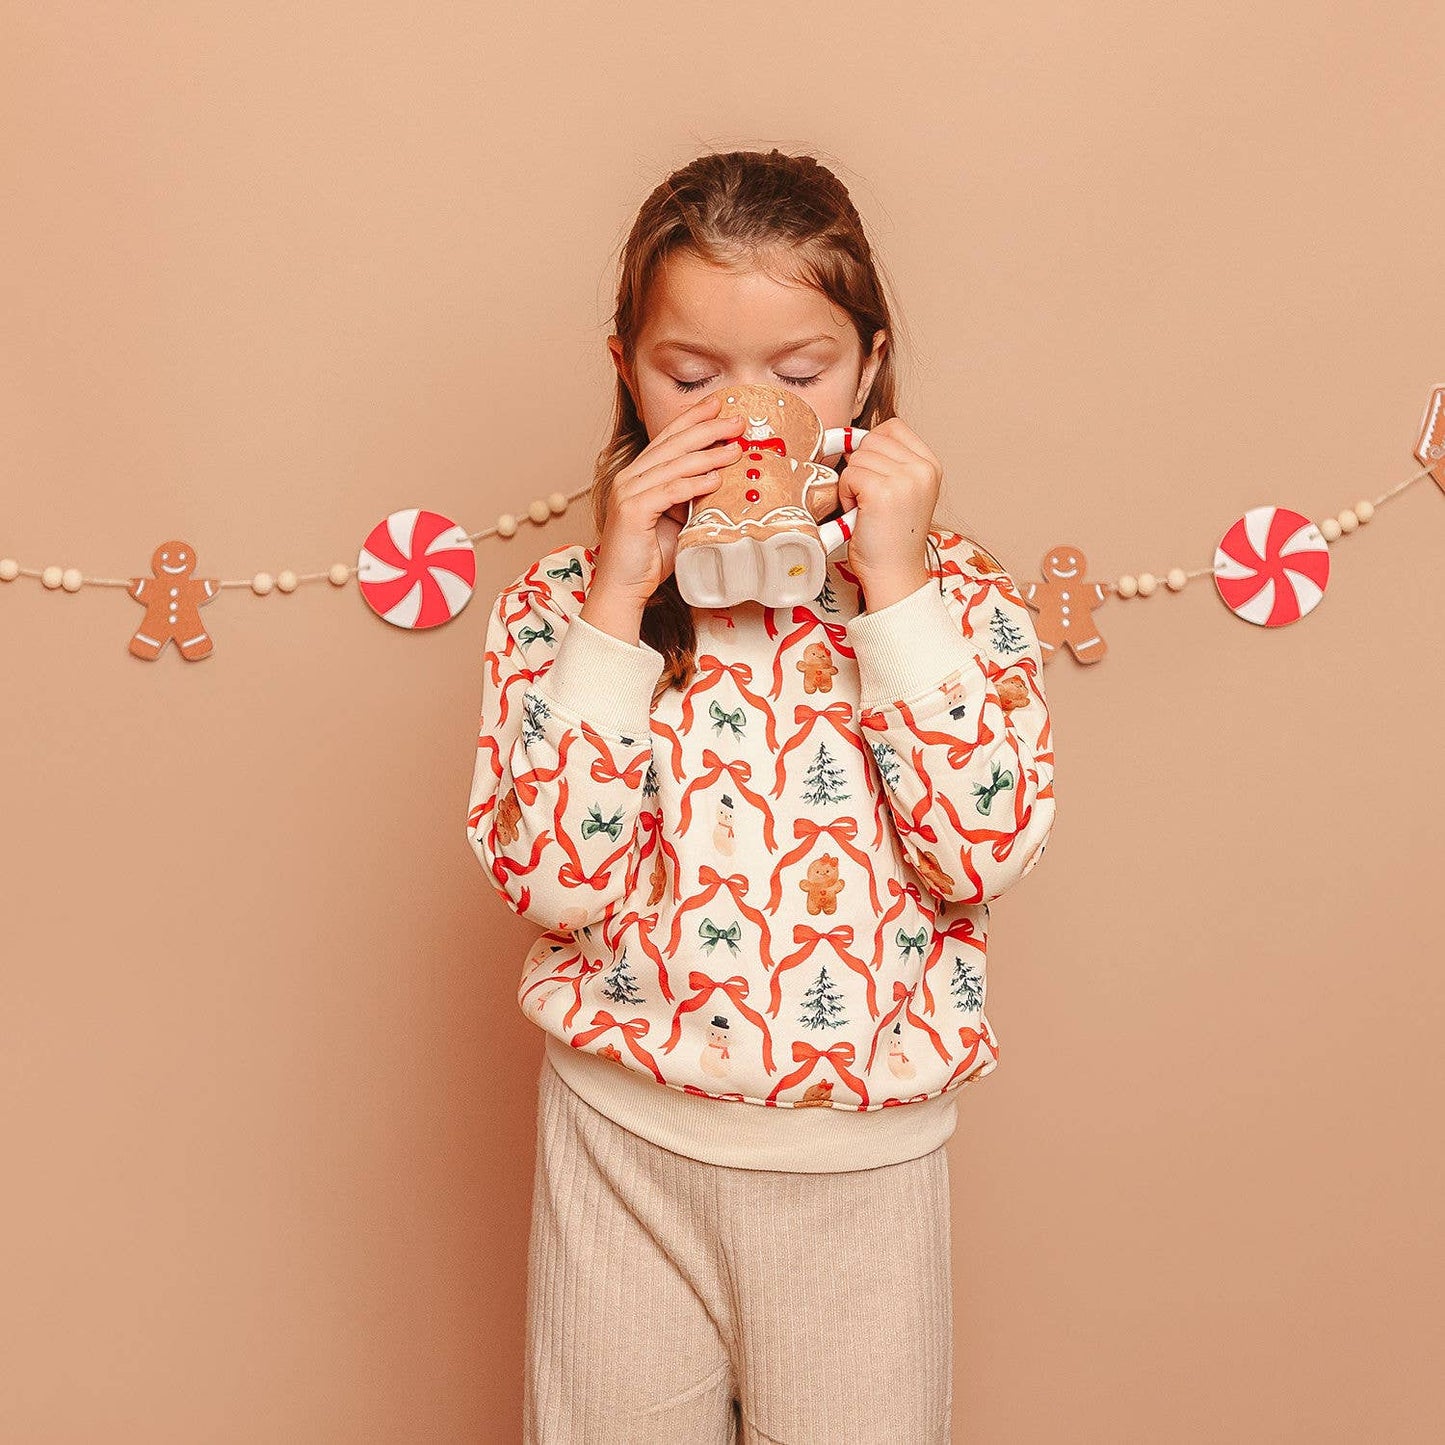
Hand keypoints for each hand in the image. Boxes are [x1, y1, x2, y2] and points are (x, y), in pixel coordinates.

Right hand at [590, 393, 745, 604]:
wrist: (624, 589)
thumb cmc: (649, 558)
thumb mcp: (675, 520)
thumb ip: (689, 498)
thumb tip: (719, 479)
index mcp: (638, 476)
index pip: (668, 439)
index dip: (693, 419)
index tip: (718, 406)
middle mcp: (630, 478)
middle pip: (673, 444)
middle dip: (707, 428)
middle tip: (736, 420)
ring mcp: (628, 492)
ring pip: (675, 465)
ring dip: (709, 454)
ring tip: (736, 448)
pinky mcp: (632, 510)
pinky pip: (670, 490)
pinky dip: (695, 483)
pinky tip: (716, 479)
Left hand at [834, 417, 941, 601]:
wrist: (894, 574)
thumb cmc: (891, 538)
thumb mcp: (903, 491)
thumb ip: (890, 462)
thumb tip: (852, 439)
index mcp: (930, 465)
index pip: (892, 427)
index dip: (873, 447)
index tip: (874, 476)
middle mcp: (922, 469)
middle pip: (872, 439)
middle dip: (861, 466)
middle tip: (868, 498)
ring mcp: (905, 479)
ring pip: (858, 456)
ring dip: (852, 482)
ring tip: (865, 508)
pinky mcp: (883, 491)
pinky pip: (849, 474)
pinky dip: (845, 494)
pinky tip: (858, 514)